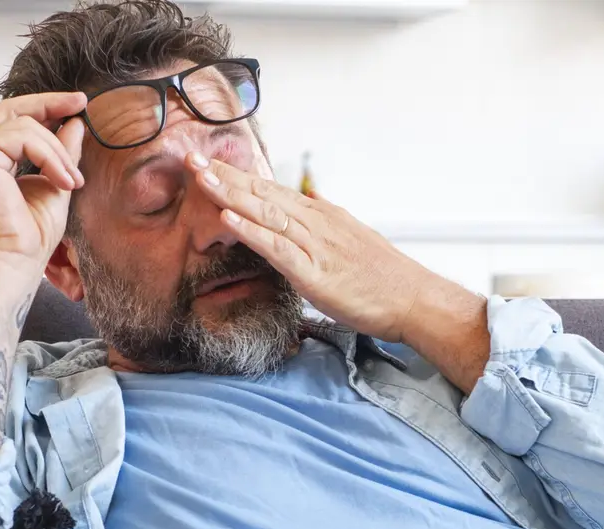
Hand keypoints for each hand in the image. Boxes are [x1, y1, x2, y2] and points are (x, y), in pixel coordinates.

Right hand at [0, 92, 87, 267]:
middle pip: (12, 110)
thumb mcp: (54, 186)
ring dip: (58, 151)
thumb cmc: (29, 239)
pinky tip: (64, 182)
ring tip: (74, 181)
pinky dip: (50, 156)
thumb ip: (61, 155)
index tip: (76, 106)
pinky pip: (23, 136)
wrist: (12, 264)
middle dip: (49, 103)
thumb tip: (74, 124)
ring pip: (25, 125)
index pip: (14, 122)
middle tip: (81, 102)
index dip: (45, 109)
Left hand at [187, 153, 436, 342]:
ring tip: (201, 178)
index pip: (272, 190)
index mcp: (320, 217)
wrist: (413, 298)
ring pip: (266, 212)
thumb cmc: (383, 278)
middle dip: (225, 175)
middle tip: (189, 156)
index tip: (209, 163)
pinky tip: (229, 218)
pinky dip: (252, 231)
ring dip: (231, 194)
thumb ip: (321, 230)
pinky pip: (278, 247)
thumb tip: (303, 215)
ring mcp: (315, 245)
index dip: (238, 176)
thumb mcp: (347, 244)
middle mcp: (315, 223)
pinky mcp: (315, 272)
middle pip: (263, 193)